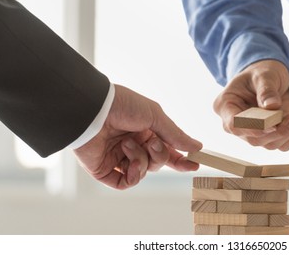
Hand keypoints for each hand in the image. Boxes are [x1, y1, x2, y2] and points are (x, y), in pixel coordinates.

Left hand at [74, 85, 201, 188]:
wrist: (92, 109)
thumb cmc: (122, 105)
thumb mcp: (154, 115)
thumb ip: (175, 135)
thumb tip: (196, 147)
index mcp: (144, 131)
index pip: (166, 150)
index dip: (180, 159)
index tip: (194, 164)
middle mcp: (132, 145)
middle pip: (157, 162)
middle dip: (159, 156)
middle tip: (153, 144)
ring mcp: (117, 158)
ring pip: (143, 172)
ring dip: (142, 160)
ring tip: (127, 145)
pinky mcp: (104, 170)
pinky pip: (125, 183)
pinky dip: (133, 175)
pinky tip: (129, 162)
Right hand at [213, 60, 288, 150]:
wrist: (270, 78)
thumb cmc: (261, 73)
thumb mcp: (263, 75)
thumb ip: (266, 90)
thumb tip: (272, 106)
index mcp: (226, 106)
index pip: (234, 124)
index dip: (252, 128)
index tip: (272, 125)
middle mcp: (236, 124)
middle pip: (254, 138)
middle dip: (279, 130)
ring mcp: (252, 133)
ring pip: (270, 144)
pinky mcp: (268, 137)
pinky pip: (282, 144)